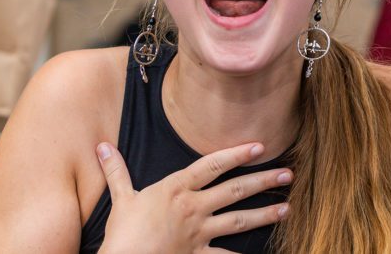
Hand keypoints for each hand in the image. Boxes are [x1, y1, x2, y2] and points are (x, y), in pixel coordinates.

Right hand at [96, 141, 290, 253]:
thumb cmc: (122, 234)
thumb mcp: (121, 199)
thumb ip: (117, 171)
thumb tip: (102, 147)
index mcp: (176, 189)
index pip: (212, 165)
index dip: (236, 154)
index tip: (259, 146)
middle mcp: (193, 207)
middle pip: (235, 190)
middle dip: (264, 181)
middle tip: (288, 173)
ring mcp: (198, 232)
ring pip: (238, 220)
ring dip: (265, 214)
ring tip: (287, 208)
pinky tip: (262, 253)